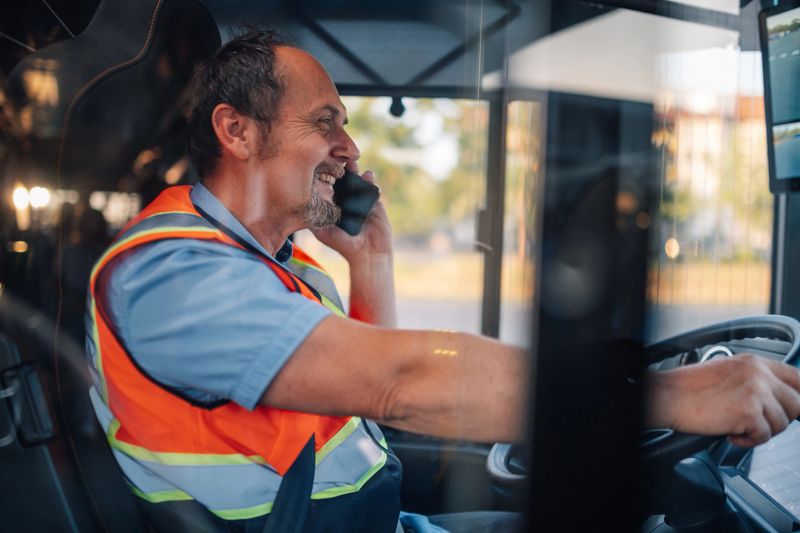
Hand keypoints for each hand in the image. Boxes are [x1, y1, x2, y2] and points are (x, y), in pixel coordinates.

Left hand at [312, 166, 392, 262]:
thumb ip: (314, 218)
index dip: (326, 174)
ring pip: (359, 181)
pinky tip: (368, 177)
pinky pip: (373, 189)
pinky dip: (371, 182)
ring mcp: (361, 200)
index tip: (322, 164)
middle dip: (342, 169)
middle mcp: (347, 200)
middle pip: (344, 179)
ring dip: (357, 172)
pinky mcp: (375, 203)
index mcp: (334, 204)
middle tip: (339, 160)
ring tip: (353, 165)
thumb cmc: (343, 245)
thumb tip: (301, 203)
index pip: (329, 184)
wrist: (367, 254)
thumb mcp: (323, 232)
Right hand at [647, 355, 799, 446]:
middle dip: (780, 419)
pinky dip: (748, 441)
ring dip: (761, 431)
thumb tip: (776, 397)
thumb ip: (755, 379)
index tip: (795, 410)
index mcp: (754, 362)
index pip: (798, 379)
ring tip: (738, 427)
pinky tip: (731, 433)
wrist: (668, 396)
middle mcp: (759, 374)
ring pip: (781, 423)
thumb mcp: (728, 371)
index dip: (799, 398)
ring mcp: (755, 392)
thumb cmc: (689, 388)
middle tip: (757, 422)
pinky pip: (764, 436)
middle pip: (796, 404)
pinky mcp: (748, 413)